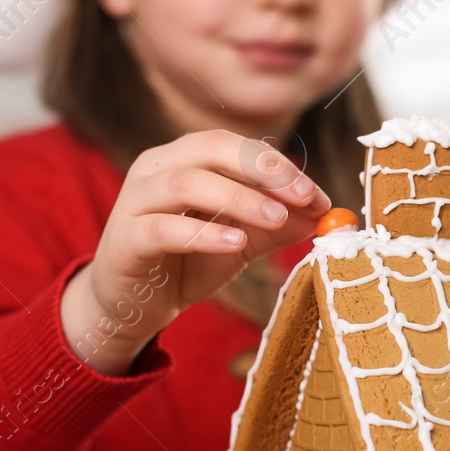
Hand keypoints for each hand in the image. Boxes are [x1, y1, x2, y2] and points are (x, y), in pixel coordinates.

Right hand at [59, 130, 331, 374]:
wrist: (132, 304)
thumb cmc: (185, 262)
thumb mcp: (240, 242)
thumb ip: (276, 227)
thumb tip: (324, 216)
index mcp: (185, 159)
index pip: (237, 146)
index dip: (279, 166)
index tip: (317, 196)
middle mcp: (157, 168)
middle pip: (211, 149)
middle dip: (263, 171)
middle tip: (302, 198)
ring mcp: (135, 200)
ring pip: (186, 183)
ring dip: (238, 199)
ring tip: (275, 220)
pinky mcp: (125, 239)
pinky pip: (163, 228)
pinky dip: (202, 233)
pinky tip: (235, 244)